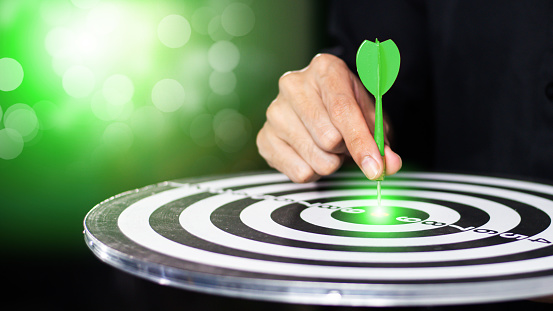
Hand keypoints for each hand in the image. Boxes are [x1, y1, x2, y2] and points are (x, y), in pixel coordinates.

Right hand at [257, 53, 401, 182]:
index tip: (375, 167)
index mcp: (324, 69)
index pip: (342, 110)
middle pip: (328, 138)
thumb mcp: (371, 118)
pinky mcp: (264, 137)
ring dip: (330, 162)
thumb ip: (382, 141)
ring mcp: (274, 111)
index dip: (361, 142)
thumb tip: (389, 165)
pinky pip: (298, 172)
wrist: (319, 108)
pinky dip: (313, 172)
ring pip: (315, 158)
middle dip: (345, 150)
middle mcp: (293, 84)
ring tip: (328, 148)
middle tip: (345, 143)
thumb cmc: (347, 110)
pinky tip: (311, 155)